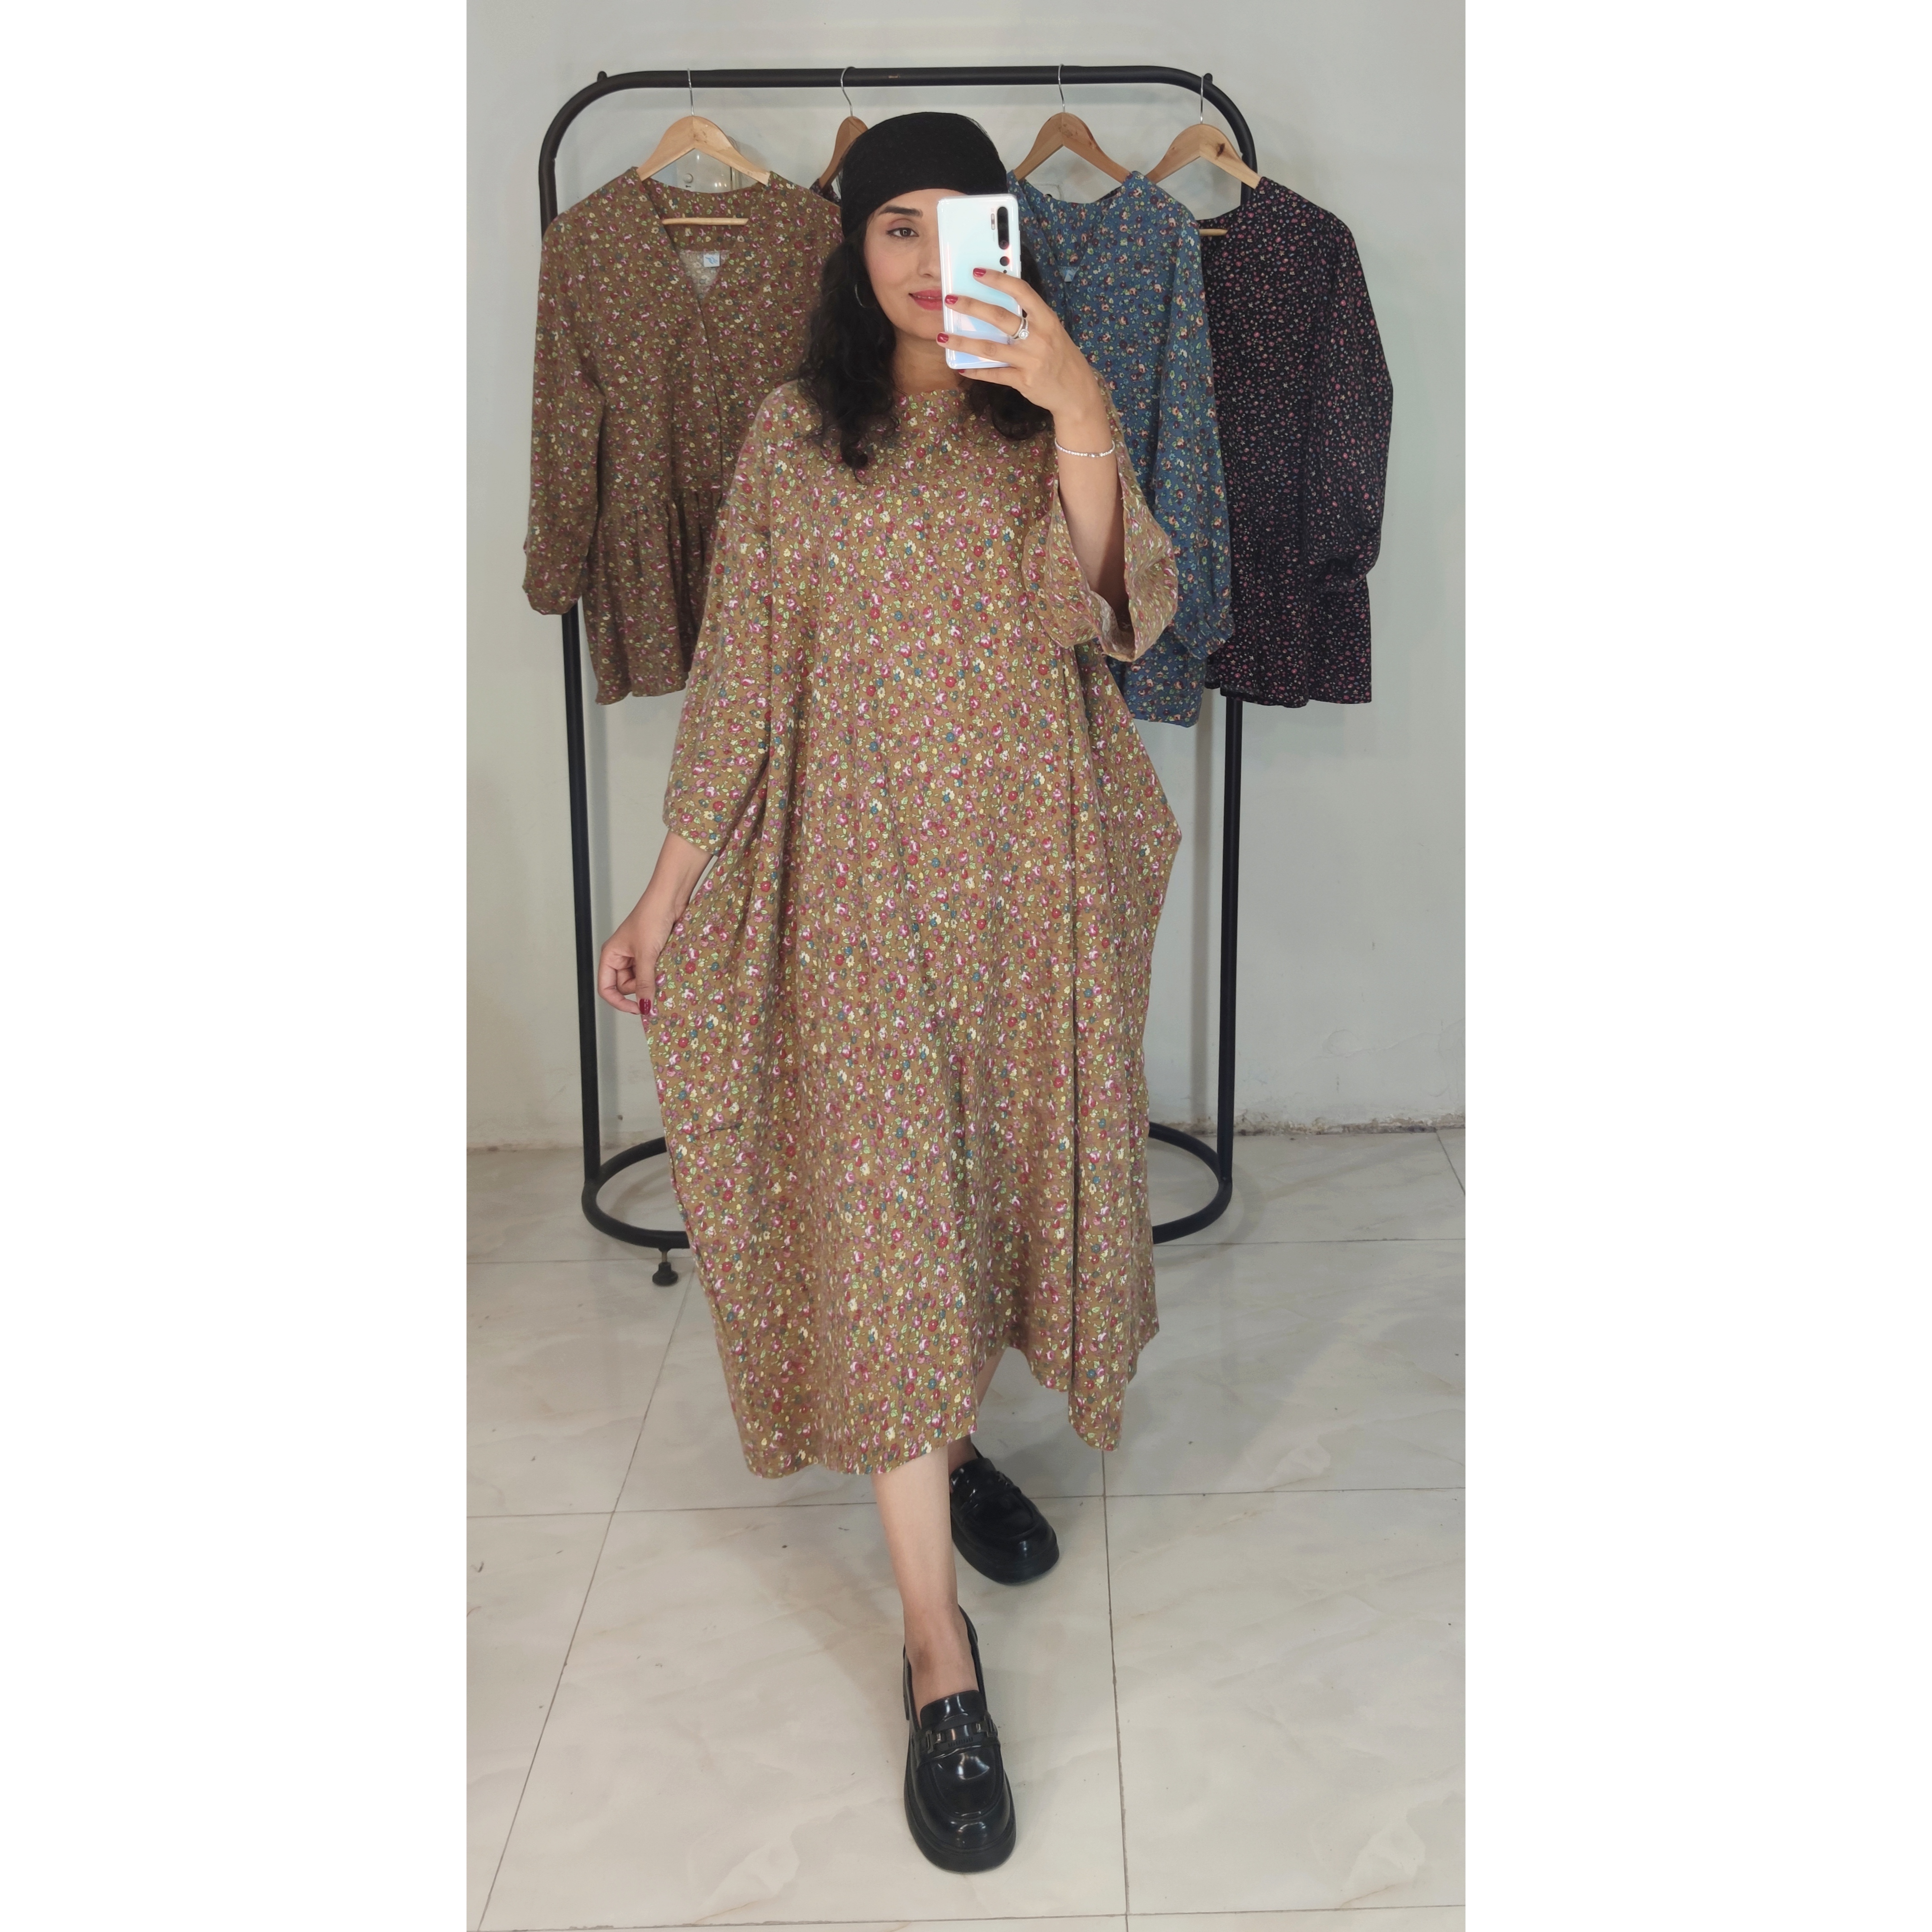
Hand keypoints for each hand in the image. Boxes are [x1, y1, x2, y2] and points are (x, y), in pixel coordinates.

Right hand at [598, 890, 678, 1019]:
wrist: (671, 898)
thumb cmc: (651, 918)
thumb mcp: (646, 954)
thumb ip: (644, 982)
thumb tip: (644, 1007)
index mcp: (611, 955)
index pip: (606, 988)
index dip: (619, 1002)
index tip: (638, 1009)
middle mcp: (622, 957)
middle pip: (626, 987)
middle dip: (640, 987)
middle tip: (655, 976)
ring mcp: (638, 956)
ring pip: (642, 981)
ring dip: (653, 980)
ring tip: (663, 967)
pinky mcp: (653, 954)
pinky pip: (654, 972)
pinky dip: (661, 974)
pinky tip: (668, 968)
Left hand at [941, 267, 1109, 437]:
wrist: (1076, 393)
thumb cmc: (1061, 358)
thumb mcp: (1052, 332)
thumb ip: (1031, 319)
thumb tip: (1000, 302)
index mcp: (1047, 320)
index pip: (1021, 292)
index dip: (999, 280)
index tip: (977, 272)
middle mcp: (1039, 338)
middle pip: (1000, 317)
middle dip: (972, 307)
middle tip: (949, 300)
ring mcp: (1031, 361)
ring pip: (990, 348)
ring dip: (963, 342)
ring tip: (942, 336)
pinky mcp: (1024, 381)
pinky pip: (995, 374)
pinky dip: (976, 371)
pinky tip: (961, 368)